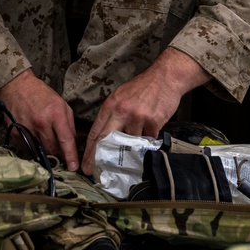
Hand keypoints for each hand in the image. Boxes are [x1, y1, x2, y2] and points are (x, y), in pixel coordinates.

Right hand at [0, 69, 79, 170]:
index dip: (71, 156)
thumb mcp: (61, 104)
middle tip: (58, 144)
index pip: (66, 140)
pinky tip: (34, 136)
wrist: (17, 86)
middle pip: (53, 149)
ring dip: (46, 149)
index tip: (74, 168)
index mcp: (55, 114)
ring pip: (41, 150)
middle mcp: (41, 123)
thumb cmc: (42, 94)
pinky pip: (29, 148)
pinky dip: (34, 146)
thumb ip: (69, 124)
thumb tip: (71, 142)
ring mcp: (27, 129)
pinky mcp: (16, 133)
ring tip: (45, 139)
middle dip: (58, 151)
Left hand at [81, 46, 211, 175]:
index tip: (84, 163)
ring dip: (131, 147)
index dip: (89, 149)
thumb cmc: (142, 88)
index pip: (96, 131)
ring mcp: (137, 118)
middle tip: (93, 171)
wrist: (165, 78)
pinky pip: (147, 139)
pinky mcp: (153, 122)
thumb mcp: (120, 96)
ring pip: (130, 142)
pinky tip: (149, 134)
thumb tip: (106, 135)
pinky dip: (147, 140)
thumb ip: (112, 114)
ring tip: (132, 148)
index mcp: (110, 105)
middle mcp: (121, 112)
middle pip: (106, 139)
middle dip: (97, 157)